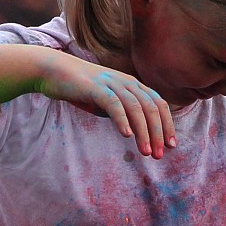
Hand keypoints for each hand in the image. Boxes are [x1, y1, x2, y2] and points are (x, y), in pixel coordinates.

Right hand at [37, 51, 176, 158]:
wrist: (54, 71)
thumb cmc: (81, 89)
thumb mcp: (107, 101)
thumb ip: (122, 112)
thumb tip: (135, 131)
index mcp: (132, 85)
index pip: (158, 104)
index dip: (167, 125)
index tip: (171, 145)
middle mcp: (126, 82)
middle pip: (151, 107)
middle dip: (158, 133)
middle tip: (159, 154)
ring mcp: (111, 83)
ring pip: (136, 107)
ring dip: (143, 131)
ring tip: (146, 152)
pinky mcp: (95, 87)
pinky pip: (114, 104)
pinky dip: (122, 119)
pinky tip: (127, 135)